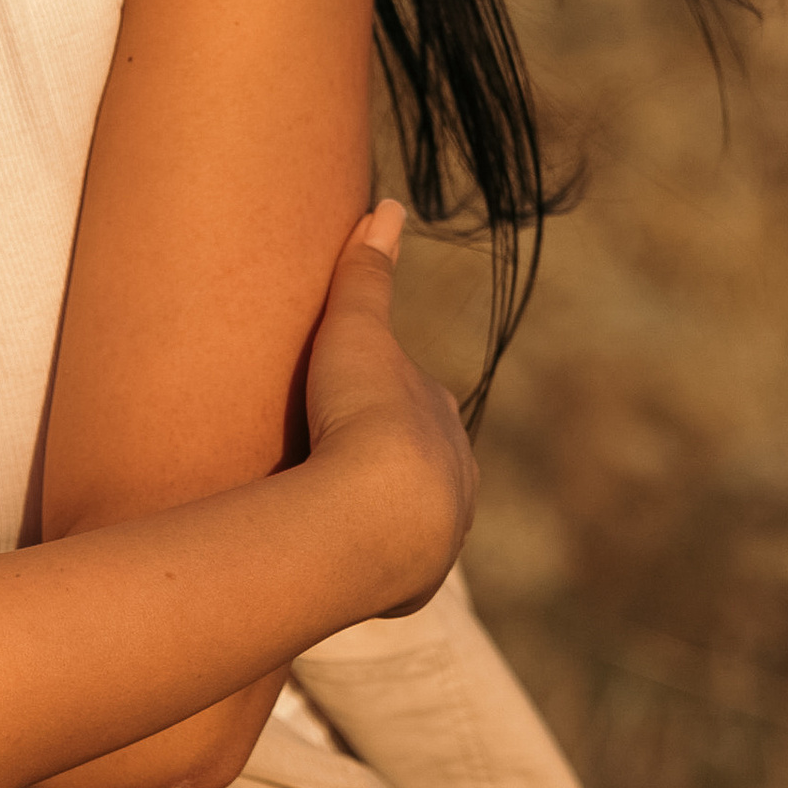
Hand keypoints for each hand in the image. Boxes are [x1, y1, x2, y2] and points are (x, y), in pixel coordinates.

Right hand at [302, 202, 475, 614]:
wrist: (374, 516)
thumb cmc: (364, 415)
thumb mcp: (356, 334)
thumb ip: (366, 275)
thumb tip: (388, 204)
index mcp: (444, 421)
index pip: (416, 403)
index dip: (383, 398)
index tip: (349, 399)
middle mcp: (456, 479)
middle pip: (420, 464)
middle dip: (387, 462)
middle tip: (336, 458)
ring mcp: (439, 537)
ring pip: (412, 519)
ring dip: (380, 516)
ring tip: (332, 515)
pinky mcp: (412, 583)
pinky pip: (392, 569)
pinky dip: (371, 562)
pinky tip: (339, 561)